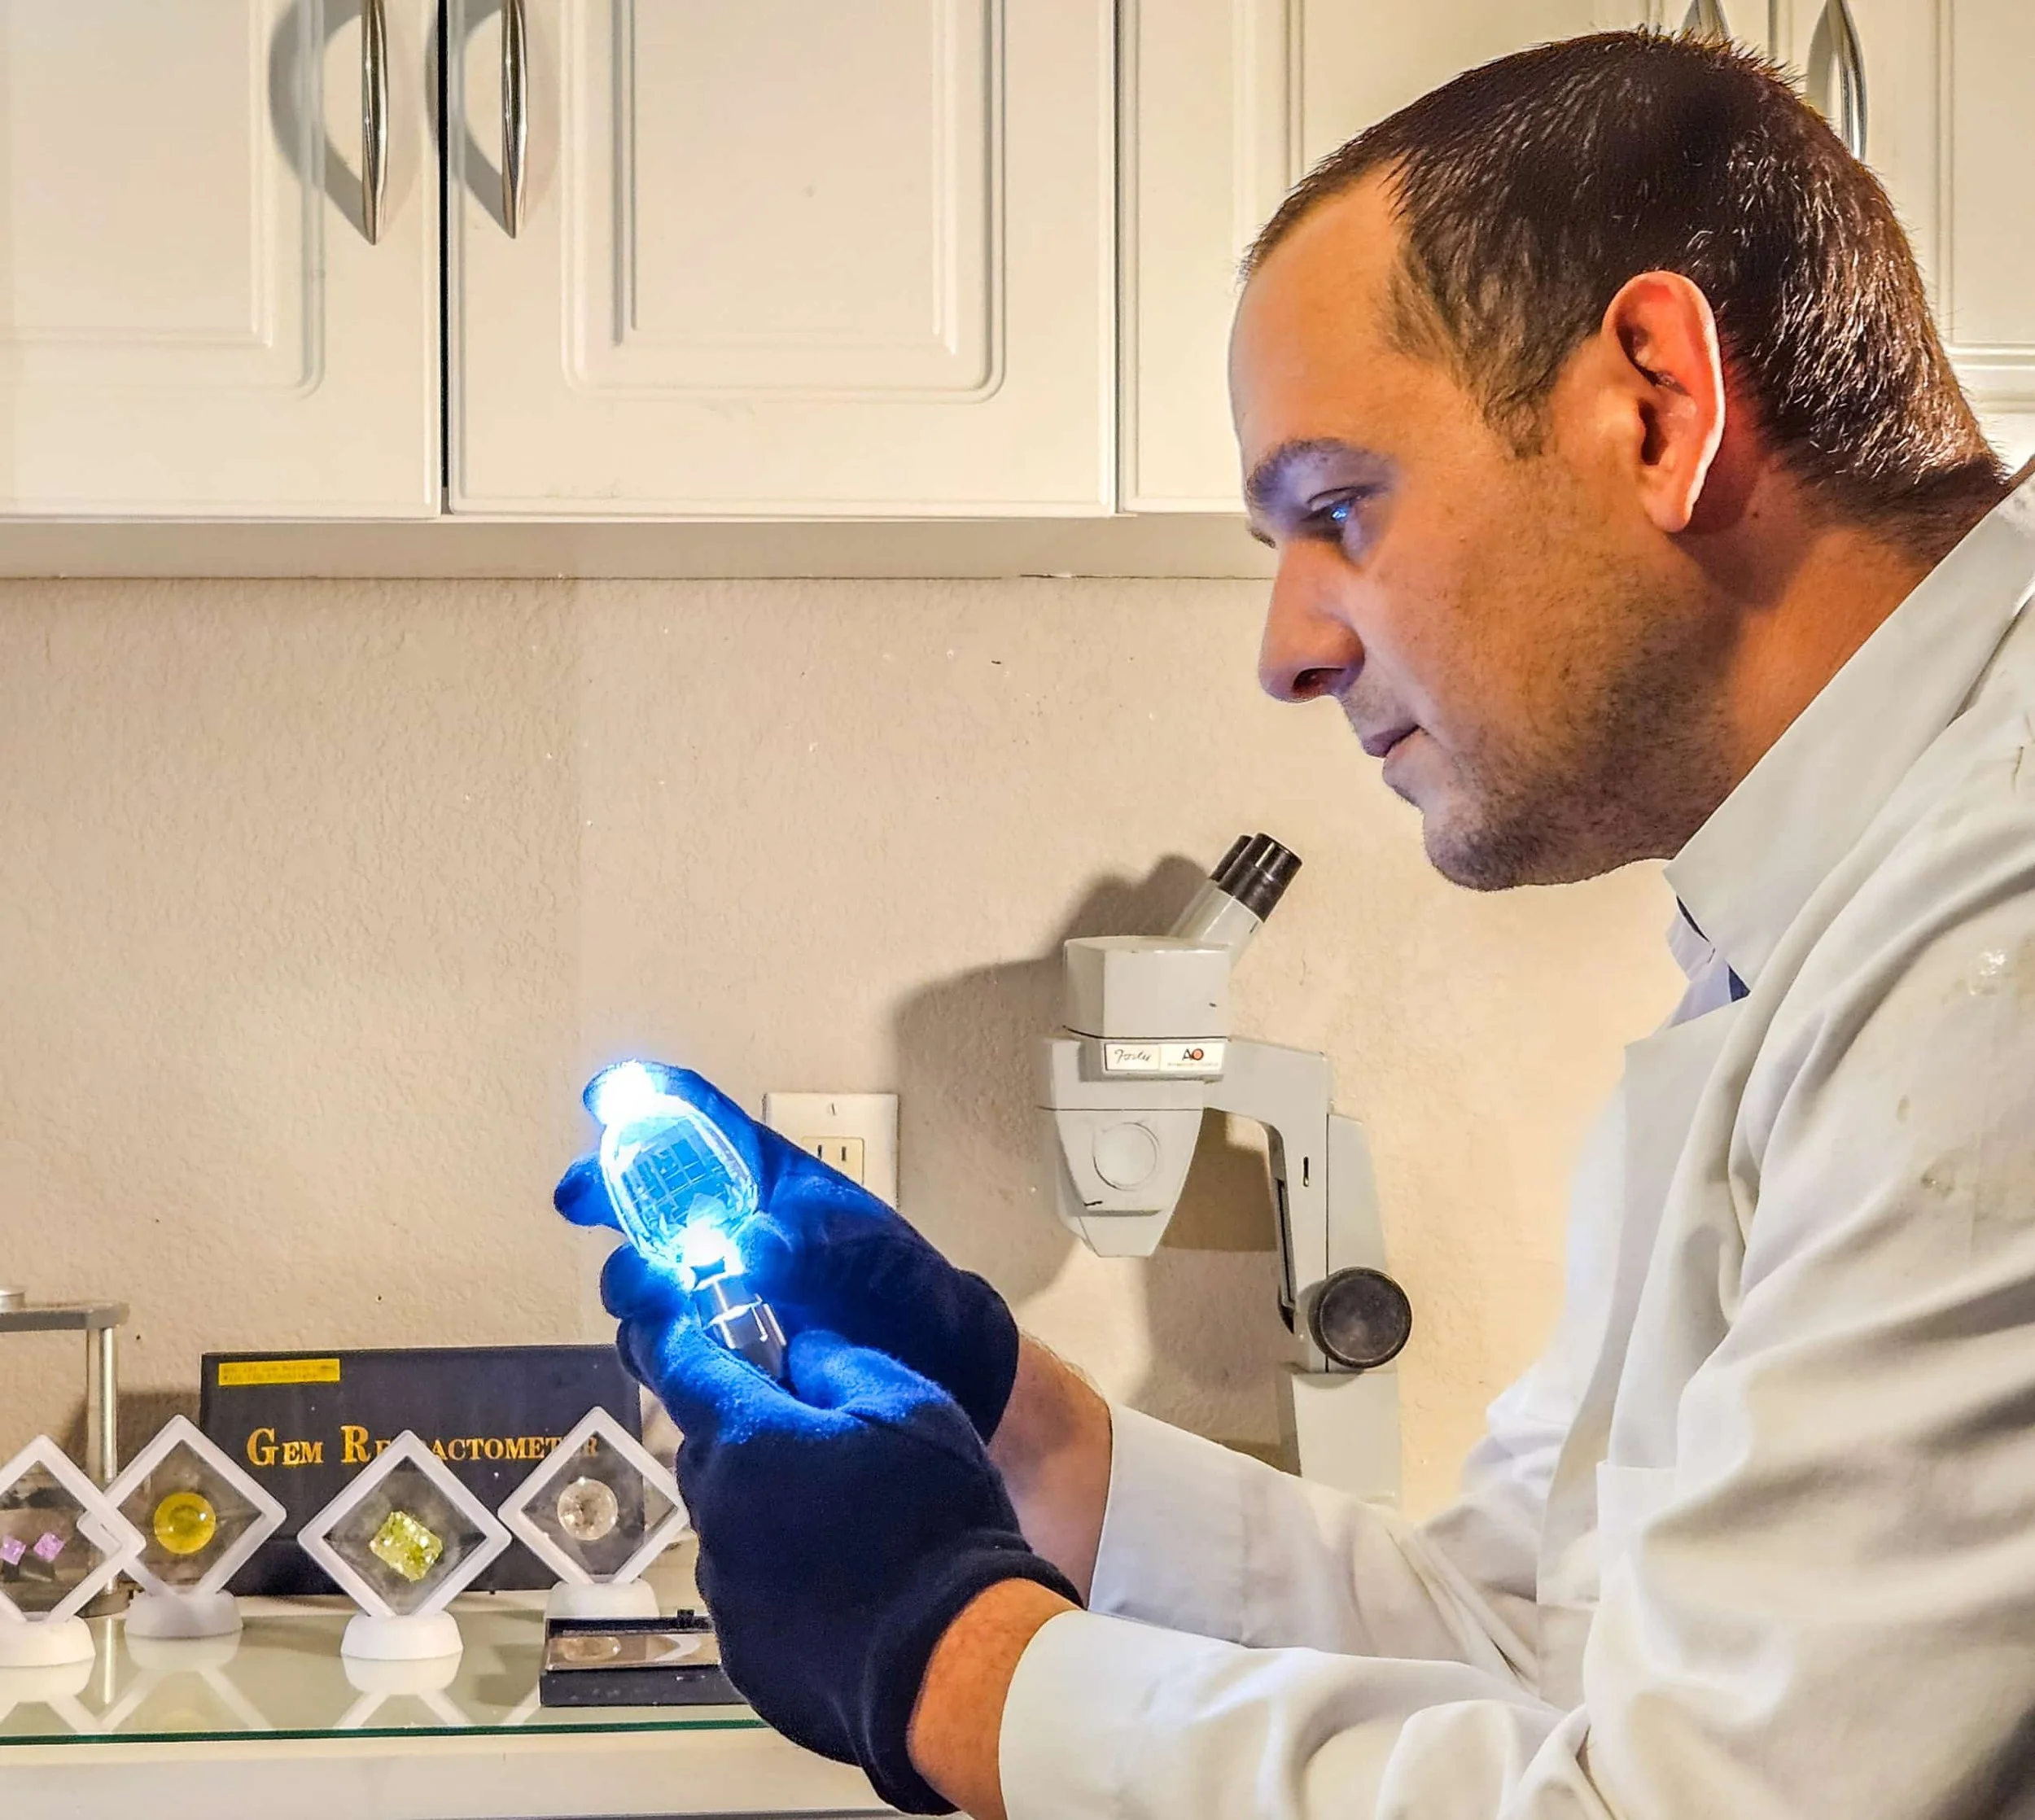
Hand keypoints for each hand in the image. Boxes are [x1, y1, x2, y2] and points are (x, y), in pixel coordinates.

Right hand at [556, 1061, 1018, 1438]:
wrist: (933, 1364)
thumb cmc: (904, 1284)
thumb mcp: (868, 1250)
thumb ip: (810, 1245)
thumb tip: (749, 1247)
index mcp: (760, 1177)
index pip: (695, 1120)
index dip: (646, 1099)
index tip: (605, 1099)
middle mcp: (722, 1226)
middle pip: (640, 1194)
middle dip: (603, 1189)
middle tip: (580, 1200)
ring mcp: (710, 1288)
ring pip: (637, 1273)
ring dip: (627, 1277)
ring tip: (646, 1293)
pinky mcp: (710, 1349)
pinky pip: (657, 1345)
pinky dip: (652, 1347)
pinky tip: (669, 1355)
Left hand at [638, 1316, 1078, 1813]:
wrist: (956, 1663)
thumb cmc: (936, 1519)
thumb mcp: (909, 1404)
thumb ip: (840, 1362)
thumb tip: (799, 1350)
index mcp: (748, 1444)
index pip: (679, 1369)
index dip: (666, 1334)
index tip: (655, 1314)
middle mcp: (717, 1518)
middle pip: (709, 1452)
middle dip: (747, 1434)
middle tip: (815, 1437)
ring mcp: (727, 1597)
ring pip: (729, 1527)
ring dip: (766, 1512)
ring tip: (846, 1528)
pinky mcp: (745, 1657)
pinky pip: (750, 1596)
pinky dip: (781, 1581)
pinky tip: (843, 1589)